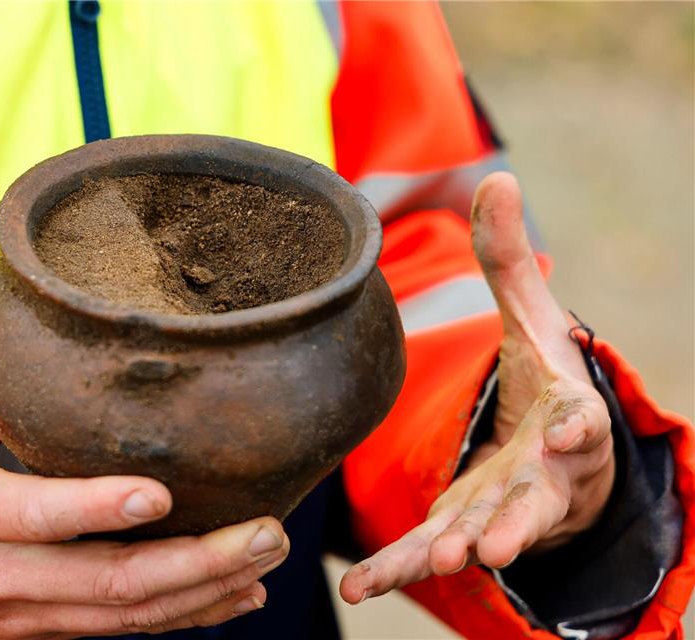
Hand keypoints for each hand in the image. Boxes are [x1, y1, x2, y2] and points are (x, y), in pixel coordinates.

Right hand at [0, 402, 288, 638]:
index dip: (98, 507)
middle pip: (108, 581)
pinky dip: (191, 614)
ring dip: (209, 589)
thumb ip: (13, 408)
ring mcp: (30, 615)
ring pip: (130, 615)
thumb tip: (79, 354)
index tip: (160, 494)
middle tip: (265, 532)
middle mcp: (2, 576)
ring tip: (268, 555)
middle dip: (198, 562)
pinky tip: (242, 594)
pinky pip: (129, 629)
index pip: (35, 516)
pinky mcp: (54, 631)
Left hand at [340, 172, 615, 602]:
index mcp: (569, 418)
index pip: (582, 424)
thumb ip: (509, 259)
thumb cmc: (545, 385)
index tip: (569, 434)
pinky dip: (396, 570)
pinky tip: (357, 586)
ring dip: (457, 550)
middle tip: (492, 541)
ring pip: (483, 536)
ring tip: (435, 564)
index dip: (578, 431)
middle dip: (515, 520)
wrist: (552, 451)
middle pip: (535, 501)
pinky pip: (429, 551)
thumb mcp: (533, 320)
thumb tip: (498, 174)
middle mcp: (544, 475)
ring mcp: (503, 510)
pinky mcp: (463, 527)